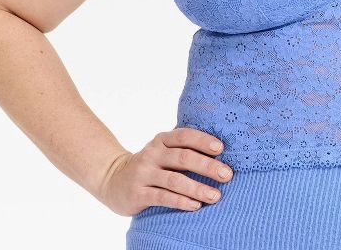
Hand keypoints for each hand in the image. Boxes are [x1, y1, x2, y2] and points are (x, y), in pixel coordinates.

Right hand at [95, 128, 233, 215]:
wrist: (113, 180)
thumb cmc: (150, 164)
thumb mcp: (162, 150)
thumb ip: (183, 147)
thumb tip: (220, 149)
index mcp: (161, 140)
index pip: (184, 136)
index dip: (203, 140)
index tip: (221, 148)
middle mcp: (152, 154)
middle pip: (183, 158)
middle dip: (207, 166)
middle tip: (227, 174)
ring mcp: (144, 174)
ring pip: (174, 180)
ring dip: (197, 188)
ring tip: (215, 195)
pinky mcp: (138, 193)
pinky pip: (163, 197)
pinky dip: (181, 201)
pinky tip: (195, 205)